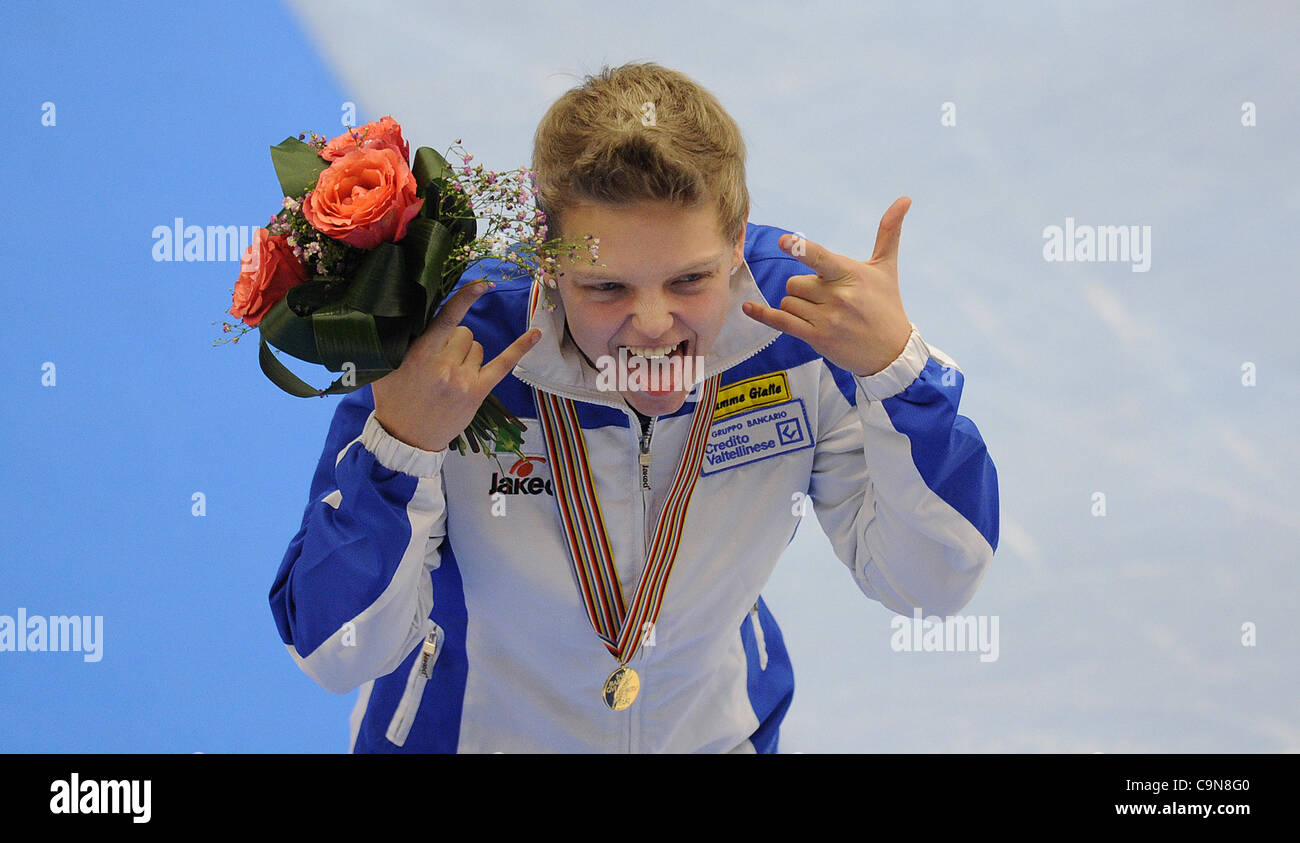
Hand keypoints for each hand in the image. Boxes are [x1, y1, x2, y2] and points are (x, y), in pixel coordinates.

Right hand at [371, 280, 541, 451]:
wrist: (405, 438)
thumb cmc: (394, 398)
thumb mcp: (388, 365)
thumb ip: (402, 340)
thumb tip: (413, 312)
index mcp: (420, 353)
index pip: (445, 319)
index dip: (464, 300)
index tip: (481, 284)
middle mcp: (444, 364)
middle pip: (464, 332)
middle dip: (454, 340)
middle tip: (439, 362)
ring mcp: (463, 378)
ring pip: (478, 347)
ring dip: (468, 354)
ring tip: (449, 375)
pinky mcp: (477, 391)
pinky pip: (503, 364)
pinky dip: (520, 348)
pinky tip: (537, 334)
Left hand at [742, 196, 913, 376]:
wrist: (892, 353)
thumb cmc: (887, 306)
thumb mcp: (886, 268)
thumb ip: (889, 232)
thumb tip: (905, 198)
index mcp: (850, 274)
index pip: (820, 257)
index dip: (800, 248)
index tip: (785, 241)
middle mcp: (836, 296)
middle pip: (795, 282)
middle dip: (803, 289)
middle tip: (825, 298)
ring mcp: (826, 319)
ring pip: (788, 302)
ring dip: (796, 305)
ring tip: (821, 313)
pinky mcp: (817, 338)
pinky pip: (782, 323)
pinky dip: (764, 315)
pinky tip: (748, 308)